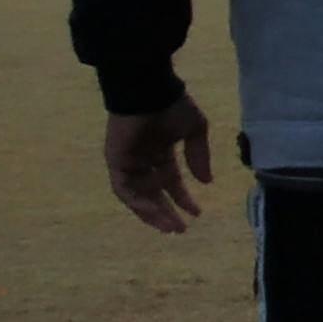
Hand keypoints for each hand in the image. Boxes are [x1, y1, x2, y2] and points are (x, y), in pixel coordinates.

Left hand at [104, 96, 215, 233]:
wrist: (148, 91)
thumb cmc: (172, 106)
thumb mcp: (196, 130)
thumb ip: (199, 157)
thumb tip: (206, 182)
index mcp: (161, 151)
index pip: (171, 181)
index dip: (182, 198)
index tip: (196, 213)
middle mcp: (143, 160)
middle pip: (153, 193)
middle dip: (166, 212)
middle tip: (180, 230)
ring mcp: (128, 162)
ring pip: (138, 195)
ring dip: (152, 212)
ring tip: (169, 227)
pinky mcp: (116, 161)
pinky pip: (124, 188)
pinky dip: (137, 202)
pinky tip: (154, 211)